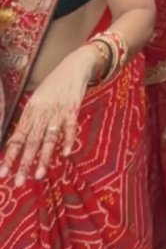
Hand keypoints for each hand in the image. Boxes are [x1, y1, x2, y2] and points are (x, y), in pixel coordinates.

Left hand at [0, 46, 96, 184]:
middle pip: (31, 141)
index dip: (10, 156)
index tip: (3, 173)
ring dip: (44, 157)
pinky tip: (65, 153)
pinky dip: (68, 140)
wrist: (75, 66)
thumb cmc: (54, 84)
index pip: (17, 137)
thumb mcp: (37, 98)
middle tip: (18, 182)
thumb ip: (31, 118)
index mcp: (30, 110)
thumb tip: (19, 141)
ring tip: (39, 175)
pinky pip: (70, 127)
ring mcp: (58, 111)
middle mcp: (42, 112)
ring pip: (49, 138)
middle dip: (24, 163)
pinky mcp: (73, 109)